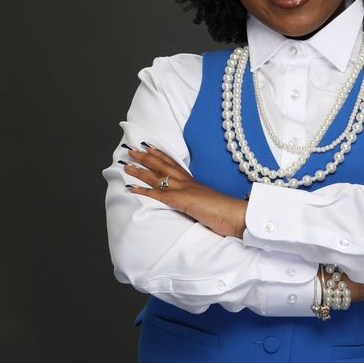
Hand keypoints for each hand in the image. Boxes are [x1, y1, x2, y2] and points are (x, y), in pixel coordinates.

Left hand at [120, 143, 247, 237]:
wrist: (237, 215)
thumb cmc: (228, 213)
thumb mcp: (210, 204)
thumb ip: (201, 202)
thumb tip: (197, 204)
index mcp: (195, 183)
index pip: (175, 165)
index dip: (162, 156)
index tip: (150, 147)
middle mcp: (188, 183)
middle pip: (164, 166)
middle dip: (146, 157)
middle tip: (132, 149)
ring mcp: (184, 190)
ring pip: (157, 176)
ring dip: (140, 169)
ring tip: (126, 163)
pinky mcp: (181, 201)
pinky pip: (158, 194)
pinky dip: (143, 190)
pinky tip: (130, 187)